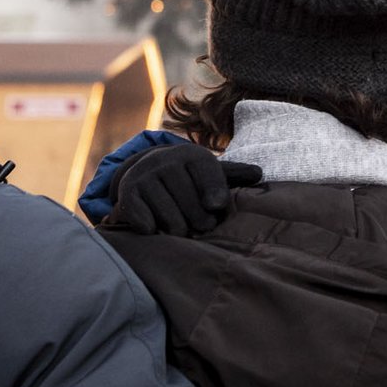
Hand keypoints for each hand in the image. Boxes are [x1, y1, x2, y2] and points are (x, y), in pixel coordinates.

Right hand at [107, 143, 262, 235]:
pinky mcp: (127, 193)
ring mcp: (144, 176)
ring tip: (183, 229)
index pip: (209, 175)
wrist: (144, 172)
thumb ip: (235, 175)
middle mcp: (166, 161)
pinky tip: (157, 227)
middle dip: (202, 222)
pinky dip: (154, 230)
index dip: (216, 193)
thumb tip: (258, 173)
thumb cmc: (188, 179)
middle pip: (193, 205)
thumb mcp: (210, 173)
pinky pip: (146, 222)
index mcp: (191, 155)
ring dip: (179, 231)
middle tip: (203, 226)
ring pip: (172, 220)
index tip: (217, 207)